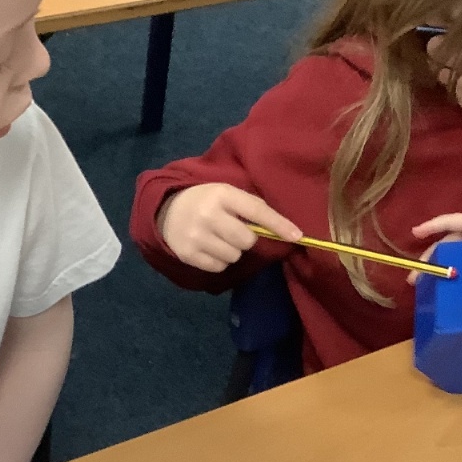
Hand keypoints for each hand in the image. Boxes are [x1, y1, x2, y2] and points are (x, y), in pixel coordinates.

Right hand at [156, 183, 301, 272]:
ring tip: (218, 239)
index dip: (278, 224)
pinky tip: (208, 248)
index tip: (297, 236)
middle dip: (246, 239)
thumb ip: (250, 206)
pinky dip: (218, 261)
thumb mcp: (225, 194)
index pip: (256, 210)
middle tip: (234, 231)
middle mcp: (208, 215)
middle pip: (247, 240)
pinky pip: (219, 267)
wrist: (164, 211)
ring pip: (234, 256)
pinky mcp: (187, 254)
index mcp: (221, 194)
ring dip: (232, 251)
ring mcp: (196, 236)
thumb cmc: (205, 201)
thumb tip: (284, 229)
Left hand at [412, 174, 461, 281]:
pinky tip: (416, 232)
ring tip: (413, 277)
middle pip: (451, 261)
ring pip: (445, 247)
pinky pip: (449, 223)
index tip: (445, 300)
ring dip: (429, 259)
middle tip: (420, 291)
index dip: (457, 283)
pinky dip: (433, 226)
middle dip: (435, 276)